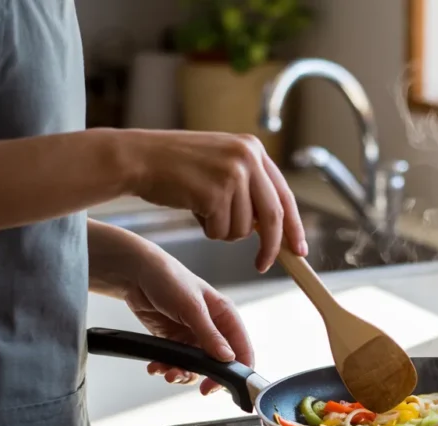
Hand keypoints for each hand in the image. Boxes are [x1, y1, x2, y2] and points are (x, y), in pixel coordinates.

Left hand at [124, 243, 253, 394]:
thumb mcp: (192, 307)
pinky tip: (156, 367)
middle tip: (201, 389)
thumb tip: (228, 358)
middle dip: (208, 377)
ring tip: (168, 373)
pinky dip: (167, 368)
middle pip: (219, 363)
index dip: (238, 370)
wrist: (135, 274)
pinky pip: (176, 362)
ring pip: (196, 367)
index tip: (224, 385)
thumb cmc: (169, 278)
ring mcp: (193, 336)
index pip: (242, 349)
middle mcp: (213, 328)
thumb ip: (210, 334)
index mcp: (225, 316)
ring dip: (183, 374)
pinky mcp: (174, 341)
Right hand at [130, 130, 307, 271]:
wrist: (138, 158)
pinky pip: (221, 231)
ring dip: (223, 231)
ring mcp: (233, 174)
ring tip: (202, 210)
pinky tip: (192, 209)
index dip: (293, 226)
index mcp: (253, 149)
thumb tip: (272, 228)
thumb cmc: (174, 166)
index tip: (299, 249)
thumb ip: (248, 187)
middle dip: (270, 247)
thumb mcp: (220, 165)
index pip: (284, 195)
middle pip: (273, 216)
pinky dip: (207, 230)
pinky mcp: (215, 192)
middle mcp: (248, 157)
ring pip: (242, 229)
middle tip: (262, 264)